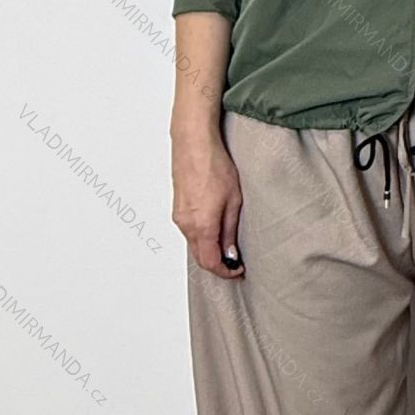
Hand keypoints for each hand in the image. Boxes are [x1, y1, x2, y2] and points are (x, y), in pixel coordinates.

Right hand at [171, 130, 244, 278]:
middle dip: (217, 263)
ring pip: (193, 244)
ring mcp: (179, 216)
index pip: (210, 262)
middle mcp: (186, 225)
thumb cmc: (215, 166)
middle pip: (200, 256)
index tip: (238, 270)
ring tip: (227, 244)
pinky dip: (201, 237)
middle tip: (235, 261)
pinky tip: (214, 228)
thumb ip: (230, 230)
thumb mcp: (233, 200)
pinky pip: (188, 231)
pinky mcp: (177, 208)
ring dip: (209, 249)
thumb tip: (230, 253)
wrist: (194, 143)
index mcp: (202, 226)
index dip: (225, 271)